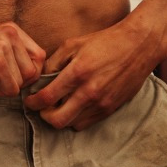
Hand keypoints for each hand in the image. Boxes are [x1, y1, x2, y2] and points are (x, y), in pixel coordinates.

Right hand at [0, 22, 45, 96]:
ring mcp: (4, 47)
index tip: (7, 72)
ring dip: (5, 86)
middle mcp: (11, 34)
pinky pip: (11, 90)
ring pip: (23, 83)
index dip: (27, 72)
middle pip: (33, 72)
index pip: (39, 57)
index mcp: (13, 29)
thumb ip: (18, 56)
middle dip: (16, 81)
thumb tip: (40, 78)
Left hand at [23, 20, 157, 129]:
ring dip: (60, 118)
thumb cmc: (104, 41)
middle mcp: (89, 92)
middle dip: (44, 116)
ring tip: (57, 105)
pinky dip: (75, 118)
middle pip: (57, 120)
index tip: (28, 100)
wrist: (137, 46)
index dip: (32, 102)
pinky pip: (86, 123)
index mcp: (77, 73)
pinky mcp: (111, 109)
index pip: (47, 97)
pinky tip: (73, 106)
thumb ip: (54, 61)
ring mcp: (101, 103)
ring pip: (71, 124)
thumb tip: (38, 78)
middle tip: (40, 106)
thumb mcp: (73, 44)